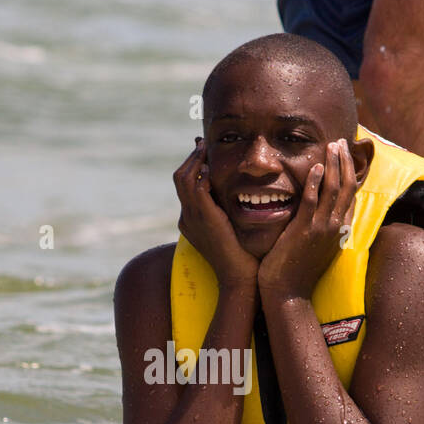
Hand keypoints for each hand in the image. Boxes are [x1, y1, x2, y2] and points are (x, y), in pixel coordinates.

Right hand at [174, 139, 259, 289]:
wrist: (240, 279)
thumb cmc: (244, 260)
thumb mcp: (234, 232)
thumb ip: (231, 214)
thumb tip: (243, 196)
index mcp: (192, 221)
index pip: (185, 186)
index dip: (192, 165)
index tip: (203, 151)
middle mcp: (187, 218)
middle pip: (180, 178)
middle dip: (191, 157)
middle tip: (202, 143)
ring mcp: (193, 218)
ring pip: (184, 179)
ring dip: (195, 160)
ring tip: (205, 148)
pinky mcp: (204, 218)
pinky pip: (196, 189)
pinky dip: (201, 173)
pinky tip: (211, 166)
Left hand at [258, 139, 357, 300]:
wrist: (288, 294)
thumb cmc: (297, 272)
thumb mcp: (316, 247)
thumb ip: (321, 229)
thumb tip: (320, 216)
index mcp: (340, 230)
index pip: (351, 196)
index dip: (351, 173)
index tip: (347, 155)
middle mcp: (336, 227)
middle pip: (348, 187)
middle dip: (346, 162)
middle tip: (342, 142)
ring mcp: (322, 228)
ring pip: (334, 189)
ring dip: (334, 164)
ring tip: (332, 145)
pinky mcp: (305, 231)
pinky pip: (313, 201)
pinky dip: (316, 181)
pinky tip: (315, 166)